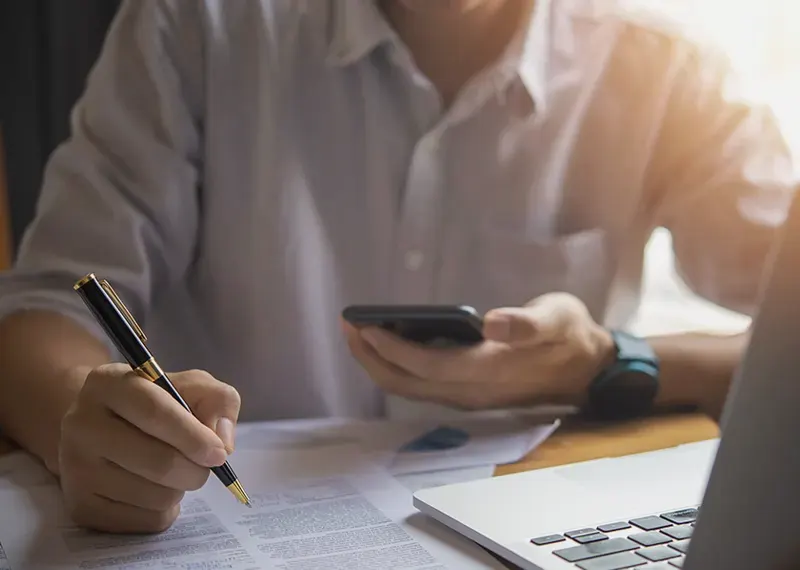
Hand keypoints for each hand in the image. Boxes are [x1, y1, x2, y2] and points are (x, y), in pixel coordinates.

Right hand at [58, 364, 240, 532]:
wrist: (103, 429)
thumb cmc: (155, 403)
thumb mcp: (191, 385)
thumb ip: (218, 401)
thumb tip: (222, 443)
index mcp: (107, 383)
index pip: (154, 412)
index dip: (194, 436)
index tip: (219, 454)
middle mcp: (82, 423)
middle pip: (157, 462)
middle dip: (196, 470)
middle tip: (207, 466)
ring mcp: (75, 468)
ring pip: (154, 496)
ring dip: (180, 489)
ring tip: (174, 471)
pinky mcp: (80, 506)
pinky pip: (144, 521)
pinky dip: (165, 510)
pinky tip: (155, 488)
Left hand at [344, 293, 614, 409]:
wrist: (588, 368)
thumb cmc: (569, 336)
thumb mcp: (558, 321)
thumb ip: (527, 325)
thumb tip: (493, 323)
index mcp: (490, 371)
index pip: (428, 367)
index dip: (394, 349)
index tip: (366, 326)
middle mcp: (473, 391)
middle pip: (408, 383)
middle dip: (372, 357)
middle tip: (347, 324)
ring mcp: (469, 396)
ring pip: (411, 388)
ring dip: (380, 363)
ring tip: (357, 333)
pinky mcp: (468, 392)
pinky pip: (421, 386)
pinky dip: (398, 367)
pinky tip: (388, 344)